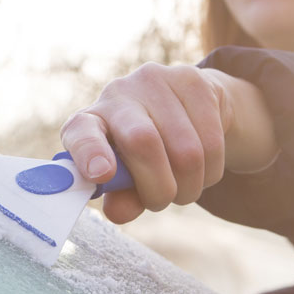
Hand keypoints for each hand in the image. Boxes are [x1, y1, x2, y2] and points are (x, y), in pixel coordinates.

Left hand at [60, 63, 276, 223]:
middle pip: (142, 141)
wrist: (187, 109)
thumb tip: (119, 213)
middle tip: (162, 202)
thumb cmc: (146, 153)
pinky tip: (203, 169)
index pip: (81, 132)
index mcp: (91, 121)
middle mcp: (118, 94)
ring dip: (189, 185)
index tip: (102, 174)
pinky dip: (210, 172)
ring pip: (186, 151)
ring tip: (184, 187)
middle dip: (159, 186)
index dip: (89, 152)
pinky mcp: (193, 81)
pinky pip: (212, 143)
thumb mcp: (128, 178)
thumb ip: (122, 197)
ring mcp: (156, 81)